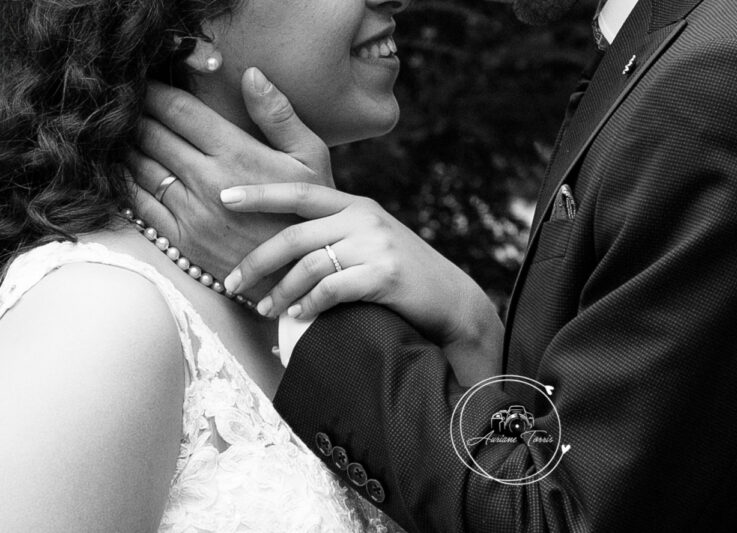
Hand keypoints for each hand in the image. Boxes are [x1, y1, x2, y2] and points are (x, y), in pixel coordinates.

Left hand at [128, 68, 332, 279]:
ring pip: (140, 166)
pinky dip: (126, 183)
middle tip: (125, 104)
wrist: (302, 274)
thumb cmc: (310, 212)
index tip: (142, 81)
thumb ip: (279, 115)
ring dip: (126, 146)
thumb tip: (251, 75)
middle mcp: (207, 180)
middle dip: (135, 114)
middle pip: (152, 134)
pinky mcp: (181, 240)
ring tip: (120, 133)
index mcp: (236, 154)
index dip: (154, 91)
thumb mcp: (310, 159)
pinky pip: (139, 204)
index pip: (179, 110)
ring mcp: (191, 212)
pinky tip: (124, 171)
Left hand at [221, 183, 503, 383]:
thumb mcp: (371, 240)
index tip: (225, 197)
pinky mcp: (385, 273)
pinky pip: (332, 288)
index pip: (300, 191)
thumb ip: (335, 233)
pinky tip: (298, 316)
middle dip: (256, 261)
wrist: (451, 300)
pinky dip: (309, 304)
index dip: (260, 193)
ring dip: (280, 292)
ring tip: (264, 311)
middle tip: (232, 284)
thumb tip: (283, 248)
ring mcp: (377, 244)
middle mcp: (365, 218)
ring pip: (309, 265)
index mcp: (357, 205)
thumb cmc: (401, 275)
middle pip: (295, 234)